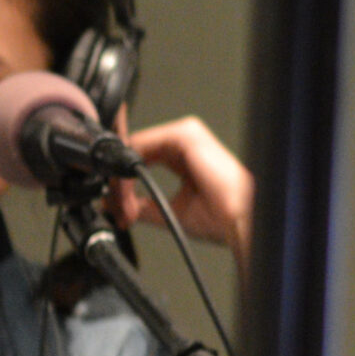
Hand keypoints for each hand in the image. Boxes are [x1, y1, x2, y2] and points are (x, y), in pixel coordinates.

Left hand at [115, 116, 254, 268]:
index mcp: (183, 158)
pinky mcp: (185, 134)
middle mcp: (184, 144)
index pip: (140, 159)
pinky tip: (129, 186)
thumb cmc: (220, 217)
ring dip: (122, 177)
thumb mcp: (167, 210)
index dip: (121, 180)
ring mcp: (185, 136)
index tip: (113, 205)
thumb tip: (115, 207)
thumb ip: (140, 204)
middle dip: (118, 182)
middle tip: (114, 208)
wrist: (240, 220)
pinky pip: (143, 145)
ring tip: (122, 203)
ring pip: (135, 149)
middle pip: (134, 154)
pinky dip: (129, 167)